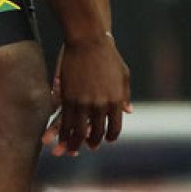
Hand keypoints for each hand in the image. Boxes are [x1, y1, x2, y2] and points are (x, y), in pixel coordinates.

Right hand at [42, 33, 130, 155]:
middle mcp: (100, 104)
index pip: (115, 127)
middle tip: (90, 146)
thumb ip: (124, 95)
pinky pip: (65, 120)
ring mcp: (83, 101)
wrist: (89, 41)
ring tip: (72, 149)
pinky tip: (61, 138)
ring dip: (74, 142)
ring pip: (78, 130)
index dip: (110, 136)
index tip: (107, 140)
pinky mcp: (67, 97)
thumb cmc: (109, 57)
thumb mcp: (123, 76)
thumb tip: (129, 111)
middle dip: (92, 142)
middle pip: (96, 131)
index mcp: (116, 100)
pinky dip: (63, 132)